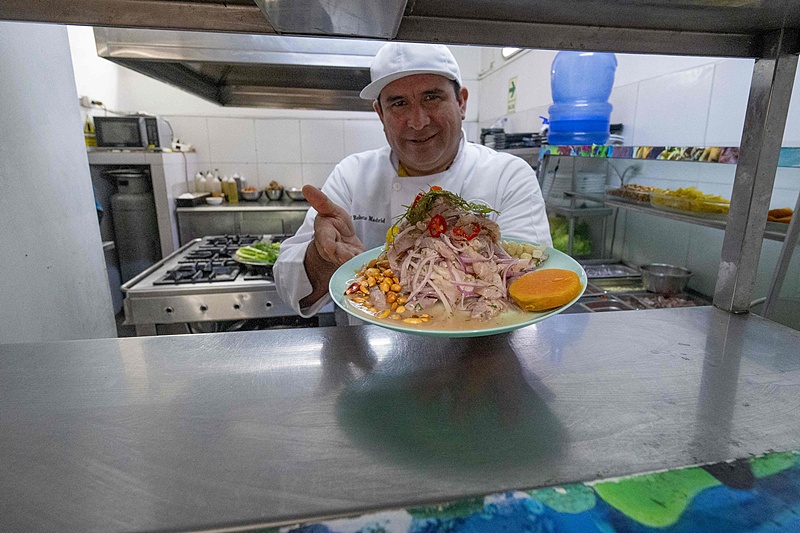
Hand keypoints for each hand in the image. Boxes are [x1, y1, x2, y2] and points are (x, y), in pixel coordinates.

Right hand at [300, 185, 364, 306]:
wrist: (340, 241)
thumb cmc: (334, 224)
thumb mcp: (328, 210)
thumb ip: (320, 201)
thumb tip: (307, 187)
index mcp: (324, 233)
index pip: (325, 238)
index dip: (328, 243)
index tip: (330, 247)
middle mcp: (332, 248)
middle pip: (336, 253)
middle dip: (342, 255)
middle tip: (347, 256)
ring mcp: (343, 257)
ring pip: (347, 261)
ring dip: (353, 262)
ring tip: (358, 261)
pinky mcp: (355, 262)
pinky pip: (359, 264)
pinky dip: (365, 265)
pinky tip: (372, 265)